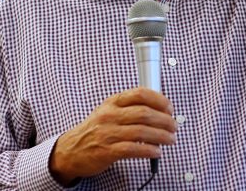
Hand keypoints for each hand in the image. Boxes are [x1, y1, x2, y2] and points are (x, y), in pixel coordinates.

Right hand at [49, 88, 176, 184]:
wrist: (71, 149)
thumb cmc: (95, 129)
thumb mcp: (109, 111)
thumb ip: (130, 107)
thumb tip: (159, 108)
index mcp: (113, 102)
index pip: (140, 94)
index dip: (159, 100)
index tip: (169, 108)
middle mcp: (110, 115)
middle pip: (144, 113)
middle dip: (164, 120)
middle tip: (174, 125)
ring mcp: (108, 133)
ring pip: (141, 131)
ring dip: (161, 136)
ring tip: (170, 139)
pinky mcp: (107, 151)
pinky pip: (133, 149)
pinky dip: (149, 150)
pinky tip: (156, 152)